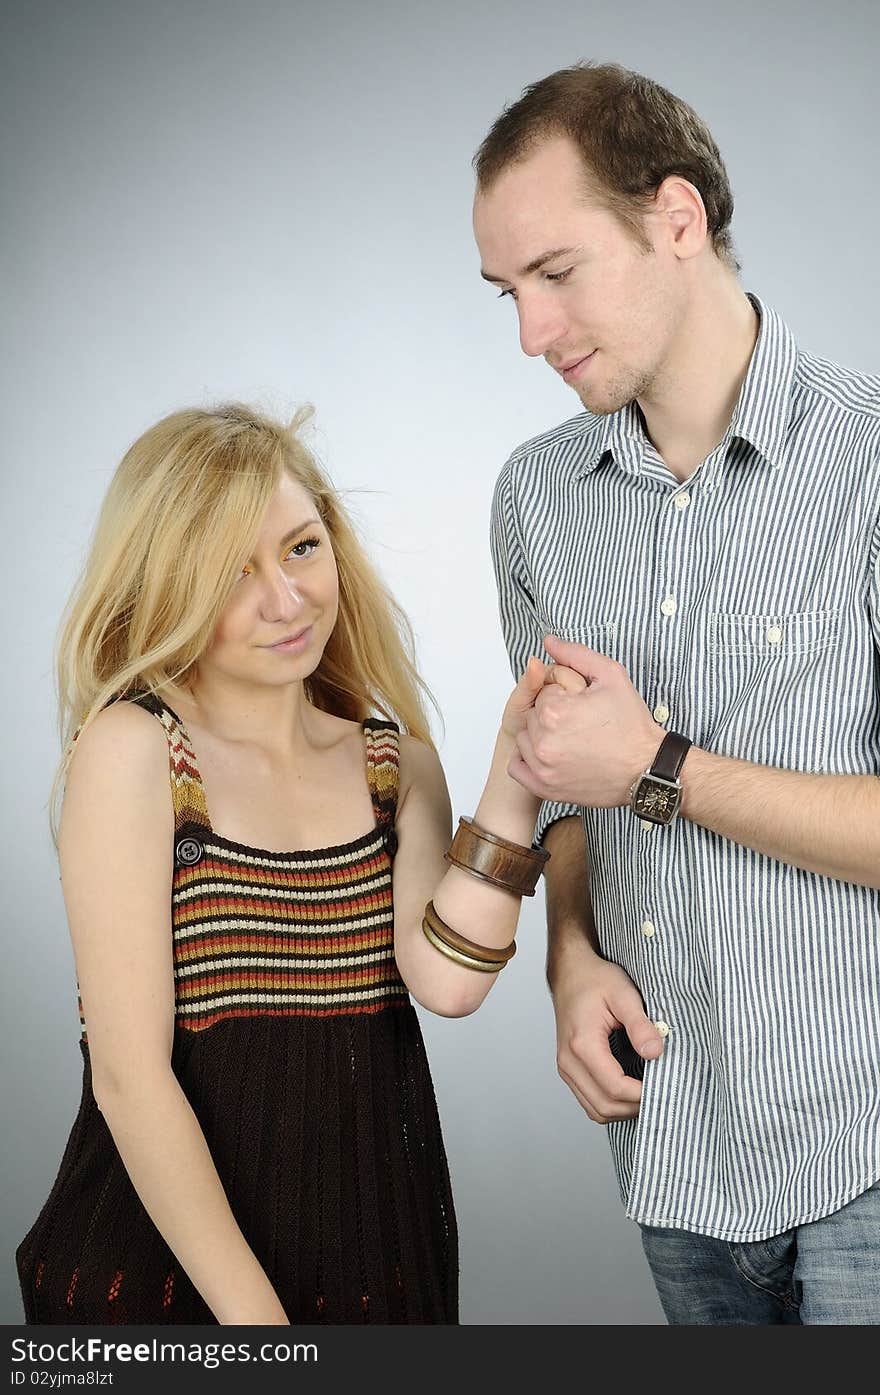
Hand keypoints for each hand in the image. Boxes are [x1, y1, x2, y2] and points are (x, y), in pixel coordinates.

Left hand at [508, 635, 662, 805]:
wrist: (647, 767)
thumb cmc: (632, 725)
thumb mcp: (610, 676)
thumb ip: (575, 655)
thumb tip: (549, 641)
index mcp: (555, 711)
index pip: (543, 692)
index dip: (564, 696)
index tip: (582, 706)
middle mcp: (544, 741)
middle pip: (533, 716)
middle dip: (553, 716)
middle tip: (582, 724)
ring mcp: (544, 767)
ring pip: (525, 739)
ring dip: (541, 737)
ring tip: (571, 740)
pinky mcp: (545, 787)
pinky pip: (518, 767)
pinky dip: (529, 760)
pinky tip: (552, 755)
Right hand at [552, 954, 664, 1122]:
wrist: (571, 973)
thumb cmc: (595, 980)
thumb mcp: (624, 994)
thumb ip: (640, 1025)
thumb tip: (656, 1053)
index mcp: (582, 1044)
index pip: (614, 1088)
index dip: (642, 1095)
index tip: (665, 1085)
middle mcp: (569, 1062)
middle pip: (604, 1107)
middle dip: (635, 1107)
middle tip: (661, 1091)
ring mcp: (567, 1068)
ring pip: (596, 1110)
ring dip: (623, 1109)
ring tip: (647, 1092)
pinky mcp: (570, 1070)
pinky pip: (590, 1101)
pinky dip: (611, 1103)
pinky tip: (630, 1089)